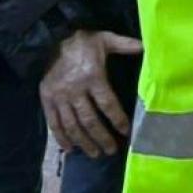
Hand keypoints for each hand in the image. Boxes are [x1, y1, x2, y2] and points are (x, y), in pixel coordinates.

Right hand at [40, 30, 142, 158]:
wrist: (49, 39)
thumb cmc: (81, 41)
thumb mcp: (105, 39)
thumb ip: (125, 45)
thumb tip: (146, 47)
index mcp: (92, 77)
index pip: (107, 104)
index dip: (117, 119)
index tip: (126, 132)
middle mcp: (75, 90)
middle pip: (90, 120)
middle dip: (101, 137)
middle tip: (111, 150)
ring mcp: (59, 97)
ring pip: (72, 125)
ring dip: (84, 142)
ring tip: (95, 154)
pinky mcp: (46, 100)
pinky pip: (54, 123)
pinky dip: (61, 138)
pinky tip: (70, 149)